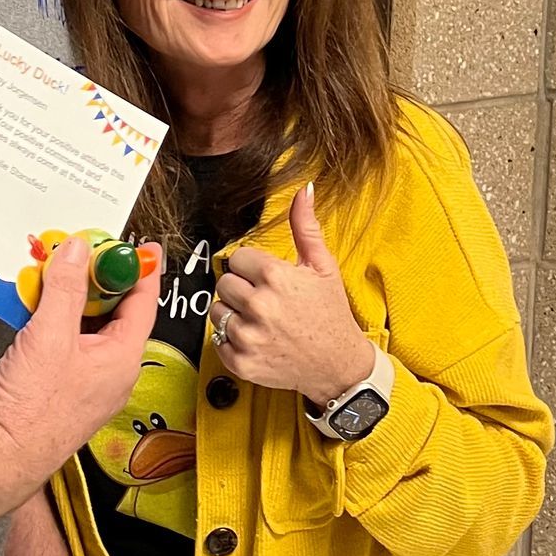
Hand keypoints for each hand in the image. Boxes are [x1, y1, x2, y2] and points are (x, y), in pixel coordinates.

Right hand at [0, 235, 162, 506]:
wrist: (0, 455)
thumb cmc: (31, 409)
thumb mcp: (49, 334)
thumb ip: (66, 288)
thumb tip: (79, 251)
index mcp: (123, 359)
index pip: (143, 303)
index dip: (141, 269)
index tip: (138, 247)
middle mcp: (113, 374)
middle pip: (116, 314)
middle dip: (100, 281)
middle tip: (85, 254)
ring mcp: (90, 384)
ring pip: (91, 329)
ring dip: (76, 301)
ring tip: (57, 276)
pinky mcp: (66, 391)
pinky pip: (73, 346)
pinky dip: (61, 323)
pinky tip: (40, 310)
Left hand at [212, 186, 373, 406]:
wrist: (338, 364)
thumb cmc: (330, 314)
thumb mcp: (322, 266)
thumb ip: (305, 227)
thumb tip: (304, 191)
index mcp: (275, 277)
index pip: (237, 258)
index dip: (252, 268)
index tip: (267, 279)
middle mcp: (259, 306)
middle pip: (224, 283)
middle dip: (241, 289)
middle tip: (265, 300)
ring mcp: (248, 336)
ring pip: (217, 311)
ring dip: (234, 314)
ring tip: (261, 320)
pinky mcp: (241, 361)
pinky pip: (217, 340)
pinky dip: (232, 341)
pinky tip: (256, 339)